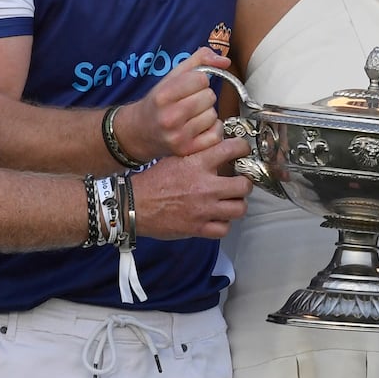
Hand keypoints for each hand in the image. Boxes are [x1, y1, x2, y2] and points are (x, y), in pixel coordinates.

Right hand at [119, 47, 230, 162]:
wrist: (139, 131)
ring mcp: (178, 136)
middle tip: (190, 102)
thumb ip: (200, 60)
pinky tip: (200, 127)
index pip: (201, 79)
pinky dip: (212, 130)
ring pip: (213, 115)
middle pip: (209, 97)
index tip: (190, 86)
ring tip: (192, 115)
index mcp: (163, 95)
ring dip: (207, 113)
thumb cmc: (158, 102)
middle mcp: (169, 117)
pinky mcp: (186, 150)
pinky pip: (216, 135)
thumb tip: (225, 61)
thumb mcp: (172, 76)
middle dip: (203, 96)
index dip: (199, 80)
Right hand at [127, 137, 252, 239]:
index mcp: (198, 163)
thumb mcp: (176, 158)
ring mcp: (204, 209)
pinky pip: (224, 228)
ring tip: (231, 201)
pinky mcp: (198, 228)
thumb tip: (219, 148)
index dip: (243, 148)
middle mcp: (205, 186)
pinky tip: (217, 218)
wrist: (134, 205)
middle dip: (244, 184)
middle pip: (244, 185)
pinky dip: (223, 224)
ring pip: (240, 209)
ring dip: (237, 204)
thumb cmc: (153, 181)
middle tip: (239, 183)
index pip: (232, 149)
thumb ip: (199, 154)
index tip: (243, 152)